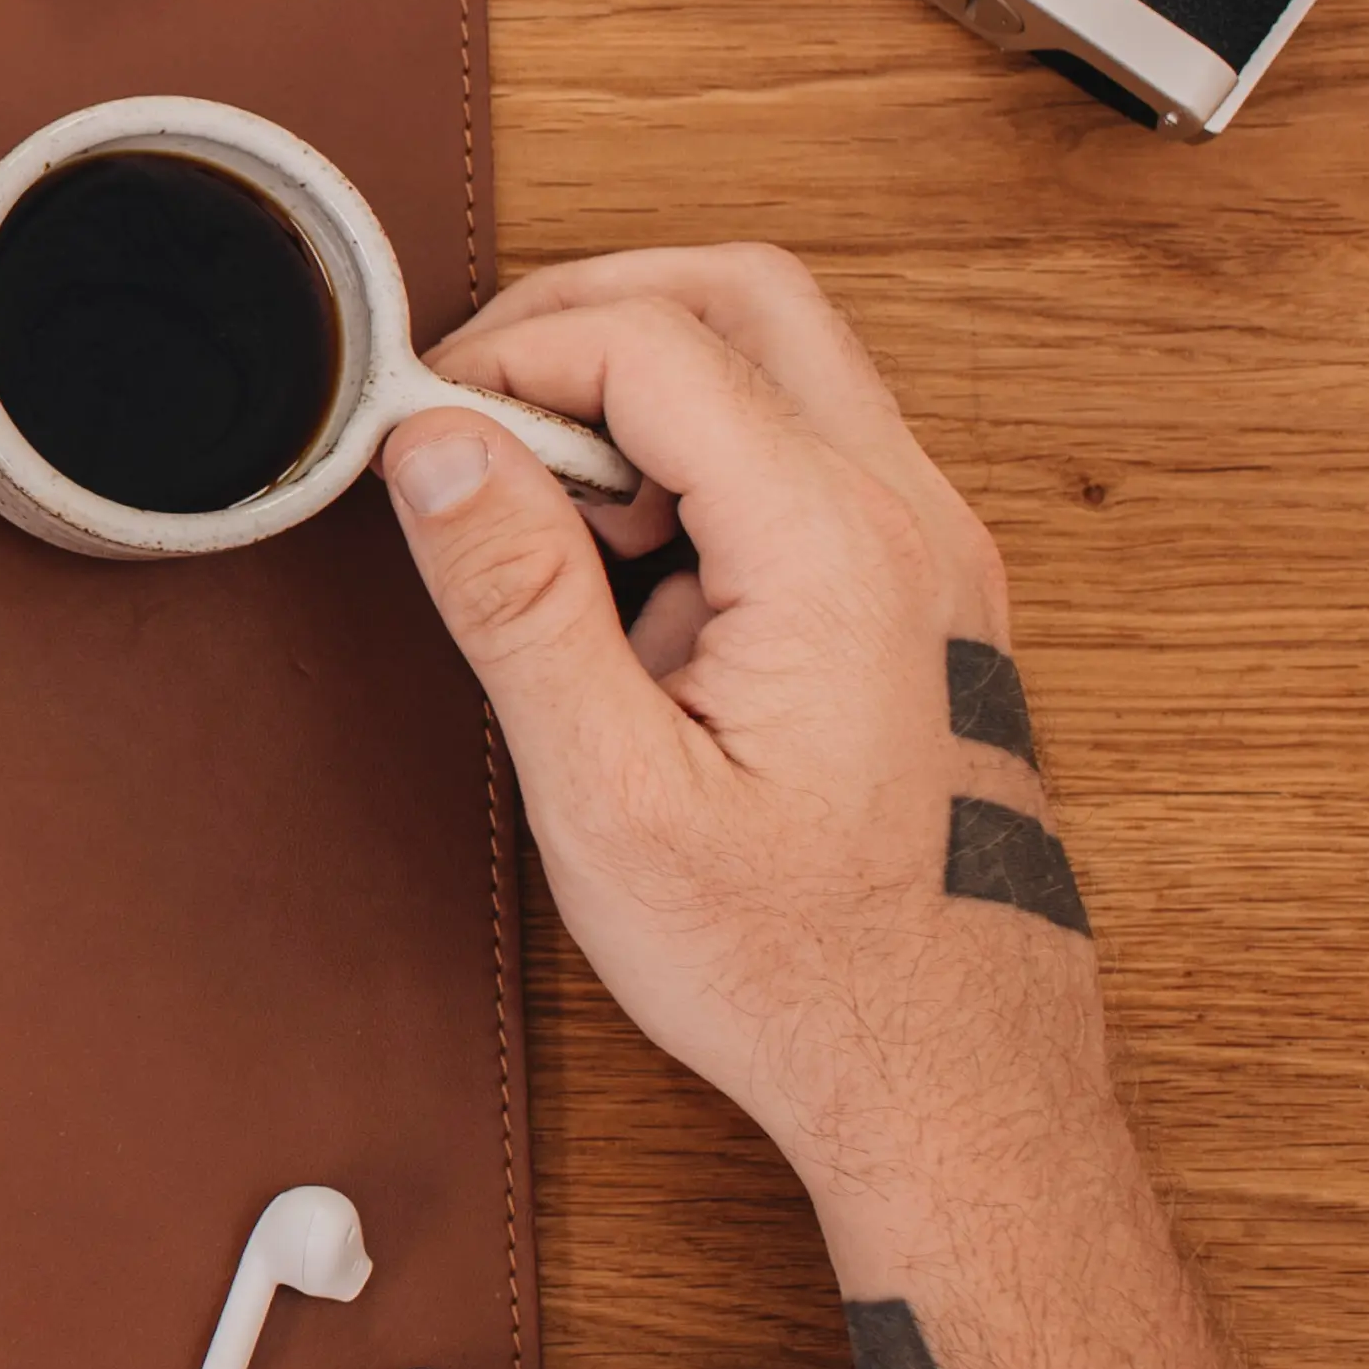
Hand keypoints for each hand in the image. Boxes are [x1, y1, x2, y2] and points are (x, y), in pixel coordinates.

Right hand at [371, 247, 1107, 1256]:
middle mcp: (912, 520)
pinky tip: (633, 585)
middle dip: (586, 315)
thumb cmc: (797, 965)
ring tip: (554, 528)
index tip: (420, 430)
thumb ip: (518, 597)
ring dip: (645, 390)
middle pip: (744, 294)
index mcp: (838, 551)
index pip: (655, 343)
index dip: (510, 357)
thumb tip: (437, 446)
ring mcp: (934, 549)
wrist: (949, 1074)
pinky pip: (807, 448)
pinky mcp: (923, 590)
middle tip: (476, 410)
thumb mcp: (610, 792)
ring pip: (783, 359)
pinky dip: (698, 458)